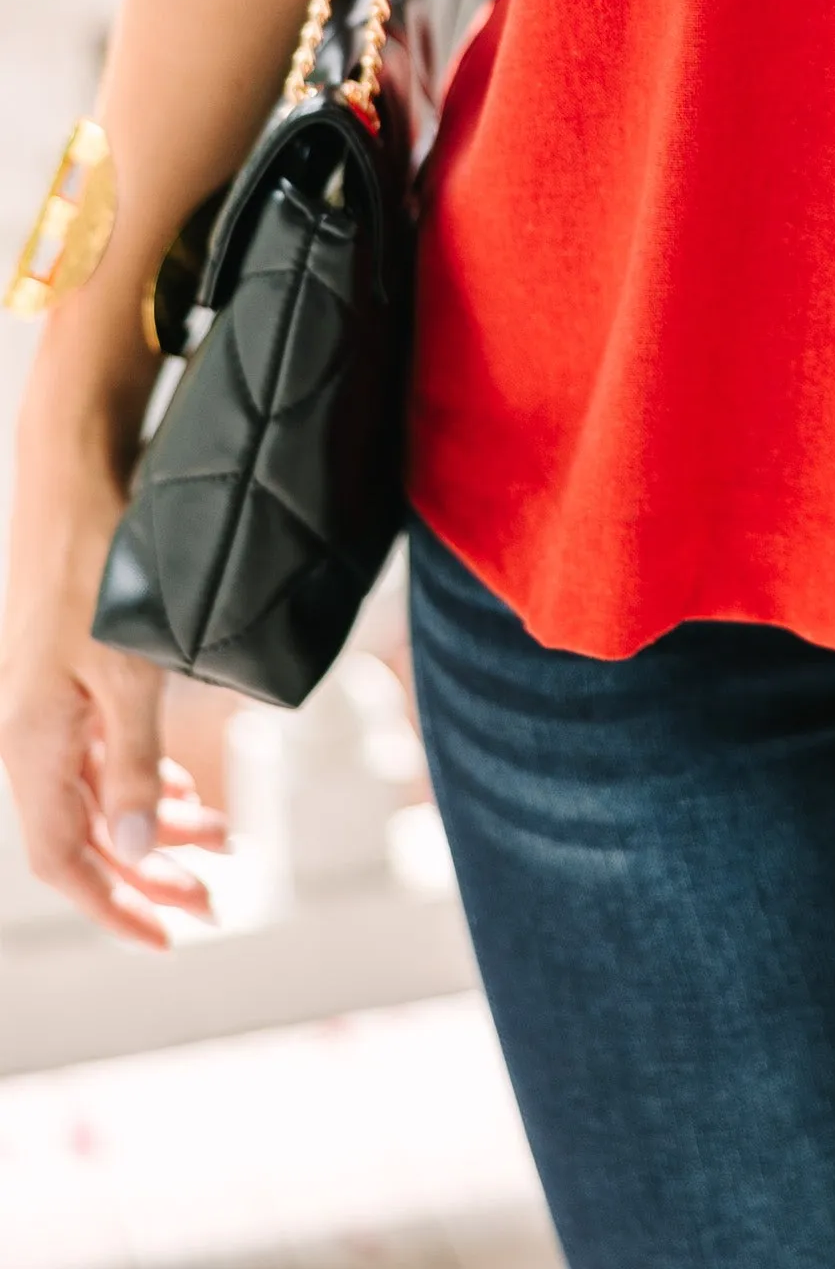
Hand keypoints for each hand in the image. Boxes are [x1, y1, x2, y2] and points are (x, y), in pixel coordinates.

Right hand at [0, 441, 225, 946]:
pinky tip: (189, 786)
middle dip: (147, 874)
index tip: (165, 934)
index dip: (112, 904)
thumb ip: (132, 759)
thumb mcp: (129, 666)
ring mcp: (50, 708)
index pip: (63, 857)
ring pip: (100, 792)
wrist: (76, 481)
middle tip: (212, 898)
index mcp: (33, 744)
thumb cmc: (101, 566)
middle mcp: (33, 734)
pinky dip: (147, 776)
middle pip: (85, 835)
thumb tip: (139, 845)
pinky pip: (105, 753)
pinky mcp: (70, 682)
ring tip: (221, 841)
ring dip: (156, 823)